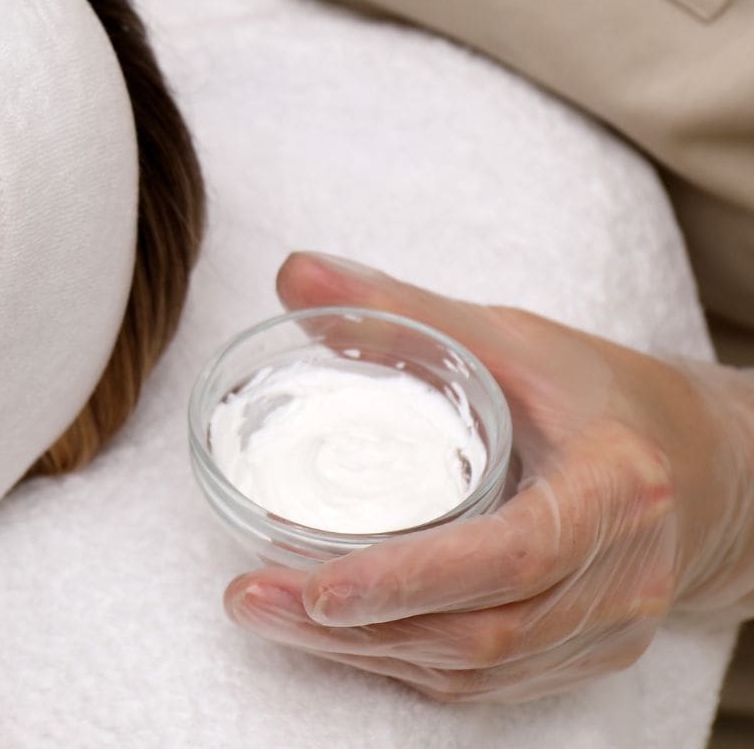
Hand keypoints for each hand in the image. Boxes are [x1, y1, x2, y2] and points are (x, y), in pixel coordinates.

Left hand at [222, 252, 753, 701]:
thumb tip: (294, 274)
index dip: (415, 578)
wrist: (704, 471)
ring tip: (264, 613)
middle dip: (360, 625)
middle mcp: (623, 577)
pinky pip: (483, 683)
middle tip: (251, 597)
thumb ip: (401, 310)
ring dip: (362, 652)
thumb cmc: (599, 397)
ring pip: (475, 668)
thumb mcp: (511, 340)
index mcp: (618, 488)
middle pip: (483, 630)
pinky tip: (328, 635)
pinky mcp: (582, 658)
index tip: (321, 585)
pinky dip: (399, 661)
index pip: (516, 553)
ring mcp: (607, 630)